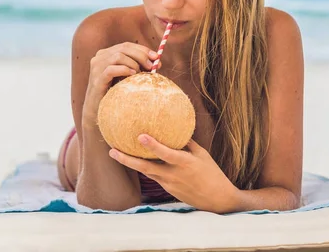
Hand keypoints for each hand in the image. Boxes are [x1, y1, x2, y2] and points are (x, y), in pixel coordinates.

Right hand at [81, 42, 159, 127]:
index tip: (156, 57)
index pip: (127, 45)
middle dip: (141, 56)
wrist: (99, 110)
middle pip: (123, 48)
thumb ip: (139, 67)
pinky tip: (132, 75)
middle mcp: (99, 57)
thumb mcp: (127, 76)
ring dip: (133, 64)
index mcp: (106, 54)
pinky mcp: (96, 79)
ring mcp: (96, 67)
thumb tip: (157, 61)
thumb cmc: (115, 92)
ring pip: (118, 56)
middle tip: (152, 66)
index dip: (142, 49)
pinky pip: (111, 69)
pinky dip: (124, 70)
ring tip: (139, 74)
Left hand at [109, 134, 238, 213]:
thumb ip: (187, 143)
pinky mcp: (167, 189)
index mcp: (185, 163)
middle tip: (112, 151)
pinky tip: (136, 161)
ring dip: (131, 163)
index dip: (153, 146)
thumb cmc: (212, 173)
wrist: (216, 200)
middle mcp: (174, 174)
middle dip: (127, 159)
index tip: (140, 136)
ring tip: (115, 152)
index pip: (166, 154)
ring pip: (146, 172)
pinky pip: (153, 176)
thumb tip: (174, 128)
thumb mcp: (202, 154)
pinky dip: (144, 168)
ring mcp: (169, 184)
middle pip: (146, 168)